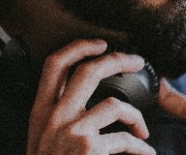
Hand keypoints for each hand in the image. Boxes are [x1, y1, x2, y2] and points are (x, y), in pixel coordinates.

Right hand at [26, 39, 155, 154]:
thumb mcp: (40, 140)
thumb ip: (56, 118)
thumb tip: (83, 100)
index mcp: (41, 112)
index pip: (54, 65)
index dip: (78, 47)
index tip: (99, 43)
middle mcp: (55, 117)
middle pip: (89, 71)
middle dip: (118, 59)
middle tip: (136, 61)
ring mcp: (72, 131)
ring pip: (115, 105)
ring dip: (137, 117)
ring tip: (143, 131)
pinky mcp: (90, 149)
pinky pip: (125, 140)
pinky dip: (141, 148)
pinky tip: (145, 153)